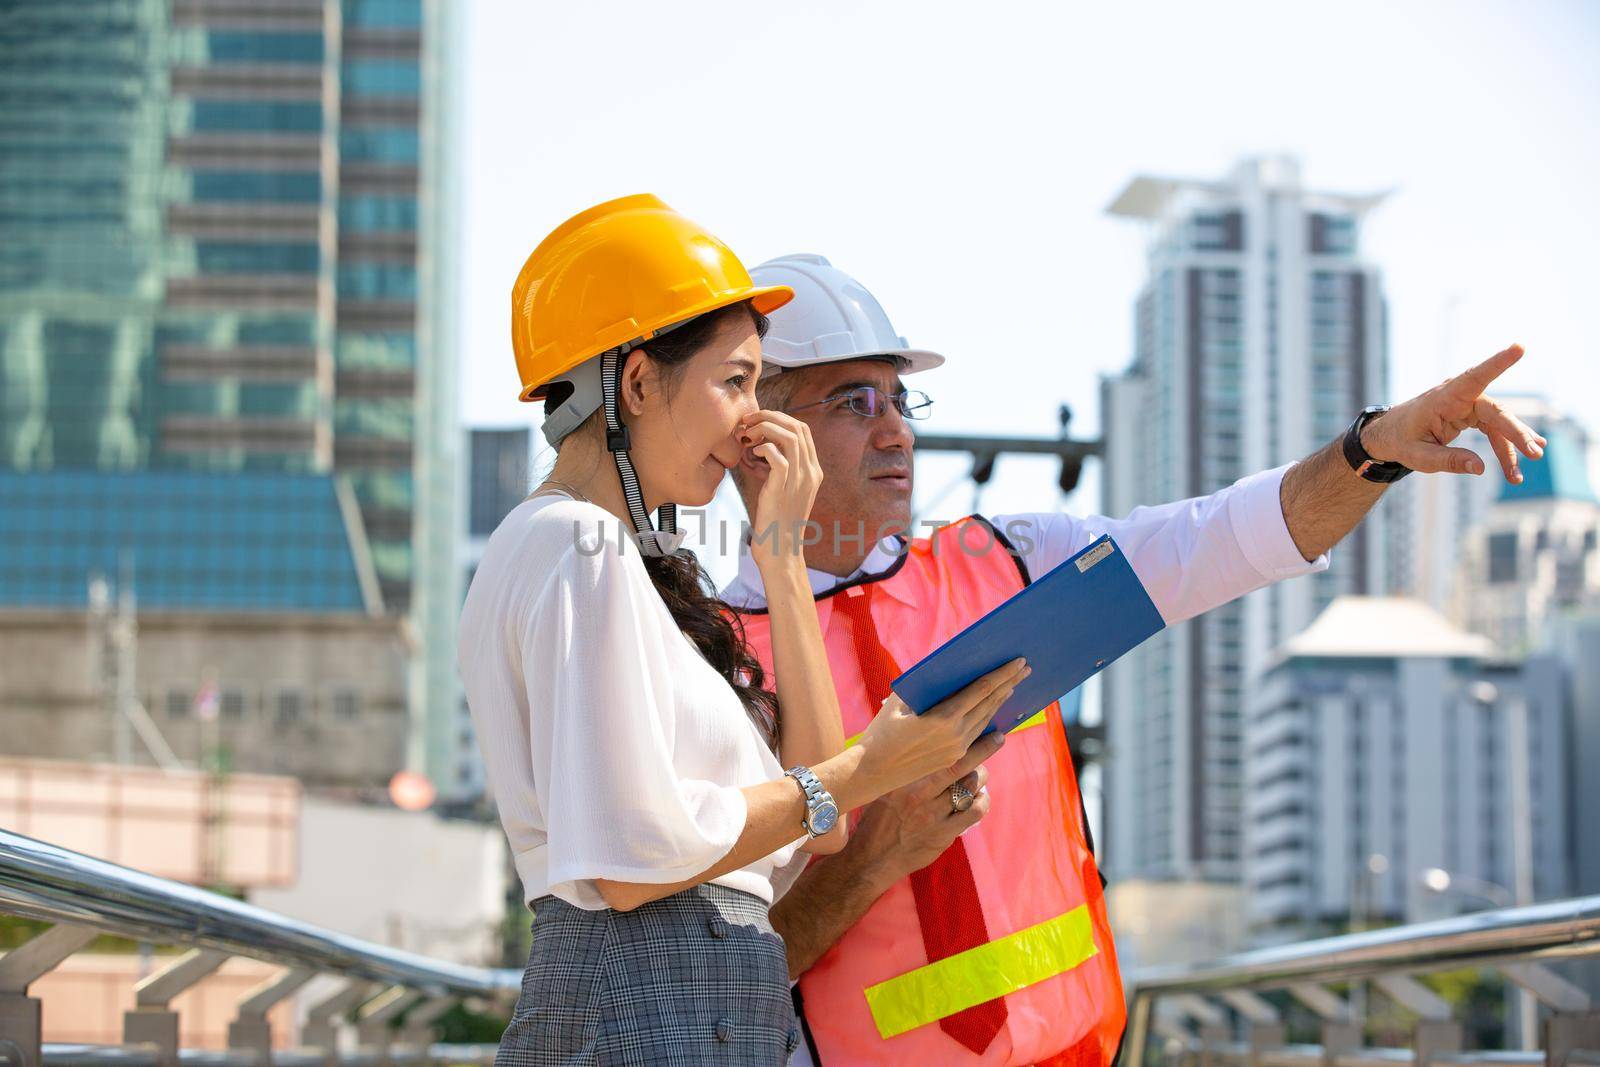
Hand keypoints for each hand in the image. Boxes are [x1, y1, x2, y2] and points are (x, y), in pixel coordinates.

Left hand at [740, 409, 822, 566]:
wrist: (781, 553)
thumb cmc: (776, 524)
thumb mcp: (783, 491)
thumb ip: (779, 470)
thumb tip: (762, 449)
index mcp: (813, 471)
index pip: (802, 430)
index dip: (779, 418)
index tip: (758, 420)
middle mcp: (810, 473)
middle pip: (798, 427)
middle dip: (771, 416)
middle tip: (749, 420)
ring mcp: (799, 481)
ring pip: (790, 436)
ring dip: (766, 428)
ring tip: (749, 435)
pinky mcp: (783, 489)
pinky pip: (778, 457)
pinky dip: (764, 448)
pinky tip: (752, 454)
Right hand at [852, 730, 1004, 883]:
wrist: (870, 857)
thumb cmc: (875, 817)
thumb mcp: (883, 786)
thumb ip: (903, 769)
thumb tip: (923, 745)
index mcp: (903, 778)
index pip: (937, 751)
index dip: (959, 737)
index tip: (971, 727)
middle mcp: (919, 793)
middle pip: (959, 763)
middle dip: (983, 747)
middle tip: (997, 737)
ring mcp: (933, 815)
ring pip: (970, 786)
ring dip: (981, 777)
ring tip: (980, 774)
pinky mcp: (943, 834)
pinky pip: (974, 812)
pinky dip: (982, 801)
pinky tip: (980, 799)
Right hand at [855, 659, 1028, 795]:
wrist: (871, 772)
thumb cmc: (880, 732)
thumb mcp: (898, 703)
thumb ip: (924, 688)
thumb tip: (945, 673)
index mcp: (944, 717)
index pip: (981, 689)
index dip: (1002, 674)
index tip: (1018, 662)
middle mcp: (956, 734)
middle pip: (990, 704)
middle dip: (1009, 684)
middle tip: (1025, 669)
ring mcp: (956, 749)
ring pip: (986, 720)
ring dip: (1000, 702)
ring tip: (1013, 686)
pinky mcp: (953, 759)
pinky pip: (976, 734)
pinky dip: (987, 719)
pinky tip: (993, 711)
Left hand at [1360, 344, 1545, 482]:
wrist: (1390, 434)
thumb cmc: (1401, 441)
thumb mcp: (1418, 456)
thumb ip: (1448, 461)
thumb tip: (1481, 468)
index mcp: (1443, 398)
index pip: (1474, 378)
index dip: (1497, 363)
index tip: (1518, 348)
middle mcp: (1459, 396)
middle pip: (1495, 411)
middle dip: (1516, 433)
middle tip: (1536, 453)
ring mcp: (1467, 404)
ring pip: (1498, 422)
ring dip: (1512, 444)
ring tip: (1524, 469)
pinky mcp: (1471, 413)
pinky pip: (1493, 428)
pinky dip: (1504, 446)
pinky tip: (1518, 463)